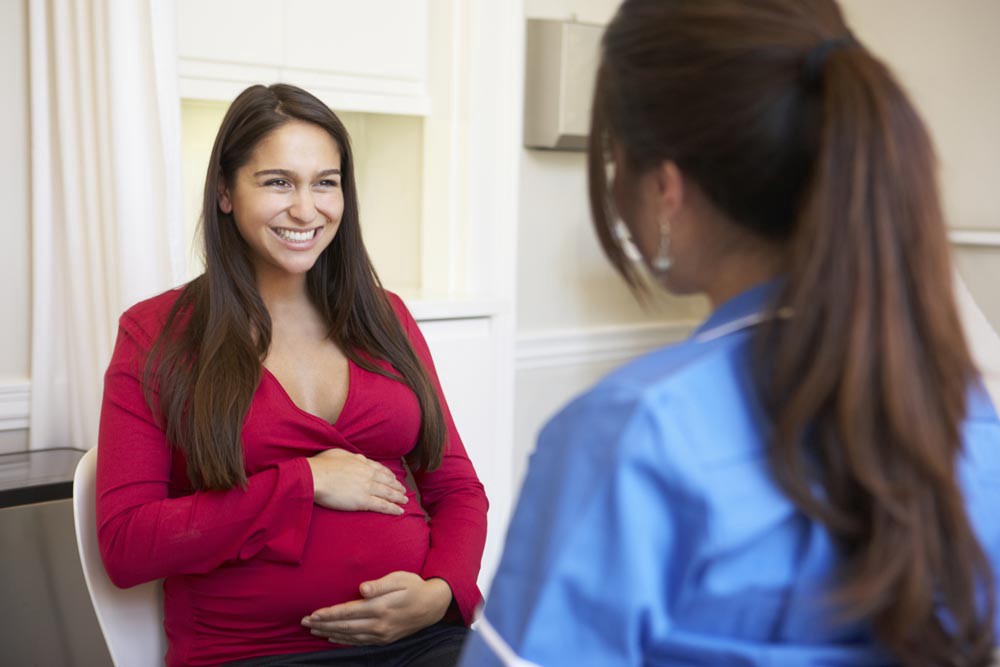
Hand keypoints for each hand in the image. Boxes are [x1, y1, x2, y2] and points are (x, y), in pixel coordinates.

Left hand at [301, 572, 452, 644]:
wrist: (432, 606)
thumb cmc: (414, 587)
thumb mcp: (400, 579)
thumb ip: (380, 584)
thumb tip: (362, 588)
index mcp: (381, 608)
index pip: (348, 612)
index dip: (329, 613)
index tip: (313, 613)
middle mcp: (379, 625)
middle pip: (345, 626)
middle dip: (323, 624)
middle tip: (304, 622)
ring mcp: (381, 635)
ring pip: (350, 636)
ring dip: (329, 633)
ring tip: (313, 630)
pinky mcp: (384, 639)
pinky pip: (359, 643)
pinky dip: (343, 641)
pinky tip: (333, 637)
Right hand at [306, 449, 407, 513]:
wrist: (315, 476)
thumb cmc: (321, 465)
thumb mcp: (338, 453)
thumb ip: (350, 456)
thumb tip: (357, 457)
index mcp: (362, 462)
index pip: (380, 469)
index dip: (389, 475)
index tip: (394, 478)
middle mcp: (368, 474)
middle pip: (387, 481)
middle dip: (397, 487)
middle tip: (403, 491)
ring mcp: (367, 487)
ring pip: (388, 493)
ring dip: (398, 498)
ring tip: (405, 501)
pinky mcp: (363, 501)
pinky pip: (382, 505)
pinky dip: (393, 509)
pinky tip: (400, 511)